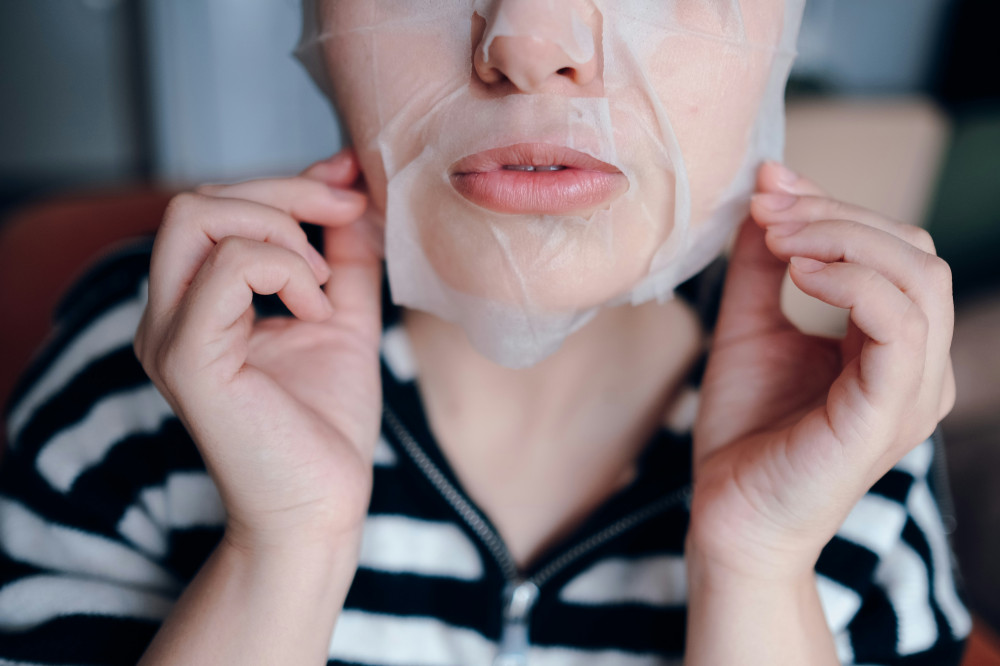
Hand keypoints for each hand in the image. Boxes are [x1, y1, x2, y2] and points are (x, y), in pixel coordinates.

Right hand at [135, 150, 382, 552]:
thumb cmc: (326, 422)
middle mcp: (167, 314)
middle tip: (345, 219)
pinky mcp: (187, 359)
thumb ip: (342, 255)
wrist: (322, 506)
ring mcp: (169, 335)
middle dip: (283, 193)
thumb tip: (351, 186)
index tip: (348, 184)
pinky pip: (227, 268)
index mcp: (196, 304)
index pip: (215, 206)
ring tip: (322, 288)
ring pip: (197, 216)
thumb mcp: (342, 316)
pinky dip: (285, 271)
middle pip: (197, 200)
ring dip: (280, 232)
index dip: (287, 183)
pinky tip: (314, 313)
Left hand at [688, 162, 955, 580]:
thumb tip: (769, 184)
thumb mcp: (748, 325)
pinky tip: (798, 270)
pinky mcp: (888, 412)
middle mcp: (917, 365)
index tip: (768, 188)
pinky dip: (852, 281)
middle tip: (767, 208)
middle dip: (836, 215)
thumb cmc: (744, 429)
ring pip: (917, 277)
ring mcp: (911, 390)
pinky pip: (899, 325)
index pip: (893, 250)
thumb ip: (761, 263)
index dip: (834, 207)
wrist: (727, 514)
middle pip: (913, 252)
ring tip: (778, 237)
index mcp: (892, 345)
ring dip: (843, 239)